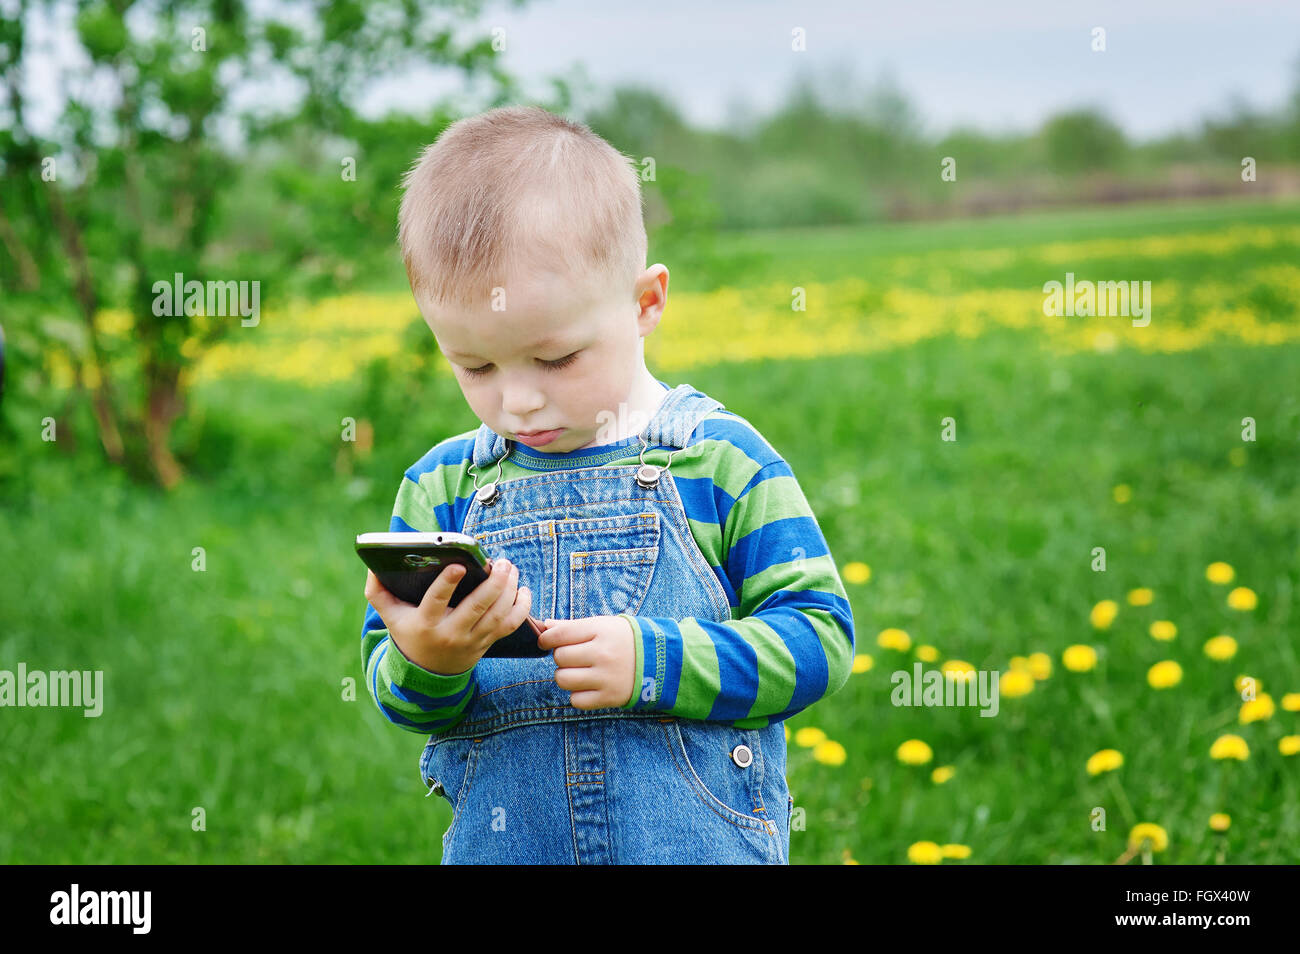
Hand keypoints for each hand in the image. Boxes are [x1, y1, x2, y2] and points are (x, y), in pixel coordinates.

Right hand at [364, 558, 532, 675]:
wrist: (426, 673)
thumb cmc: (409, 633)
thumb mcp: (390, 615)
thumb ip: (378, 591)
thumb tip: (373, 567)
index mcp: (426, 623)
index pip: (436, 602)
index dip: (447, 583)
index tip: (459, 565)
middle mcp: (451, 633)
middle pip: (477, 607)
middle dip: (494, 582)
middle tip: (501, 561)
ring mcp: (472, 640)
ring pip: (497, 615)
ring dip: (509, 590)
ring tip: (511, 568)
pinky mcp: (487, 643)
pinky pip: (509, 626)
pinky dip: (521, 608)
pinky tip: (523, 590)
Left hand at [536, 615, 635, 709]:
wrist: (661, 661)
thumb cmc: (625, 639)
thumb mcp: (603, 625)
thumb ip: (572, 626)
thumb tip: (544, 626)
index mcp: (601, 631)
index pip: (560, 634)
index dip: (546, 638)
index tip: (545, 642)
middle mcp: (603, 654)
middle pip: (560, 657)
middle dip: (562, 657)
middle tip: (574, 656)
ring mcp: (606, 677)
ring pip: (563, 679)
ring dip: (566, 676)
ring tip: (578, 671)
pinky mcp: (609, 697)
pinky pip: (576, 700)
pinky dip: (577, 694)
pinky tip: (588, 686)